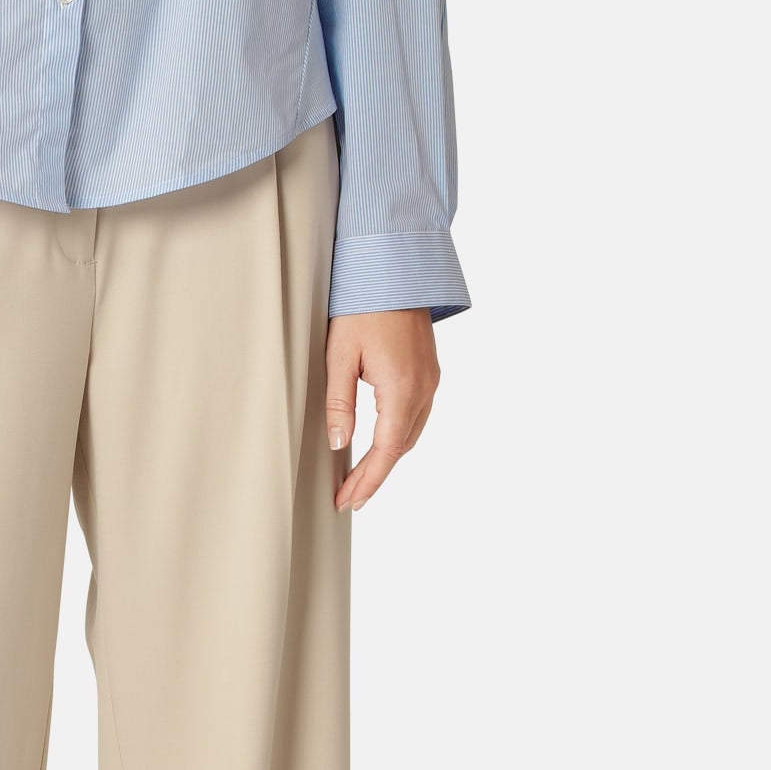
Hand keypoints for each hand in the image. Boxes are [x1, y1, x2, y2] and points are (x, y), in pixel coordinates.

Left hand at [325, 309, 439, 511]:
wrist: (393, 269)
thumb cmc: (362, 306)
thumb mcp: (338, 355)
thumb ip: (338, 403)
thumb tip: (339, 443)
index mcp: (402, 388)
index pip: (387, 450)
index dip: (368, 480)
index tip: (348, 500)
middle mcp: (425, 388)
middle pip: (402, 446)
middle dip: (375, 474)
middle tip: (348, 495)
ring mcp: (431, 380)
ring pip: (411, 432)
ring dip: (388, 456)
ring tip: (360, 476)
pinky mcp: (429, 371)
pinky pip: (417, 414)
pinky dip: (398, 435)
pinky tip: (380, 442)